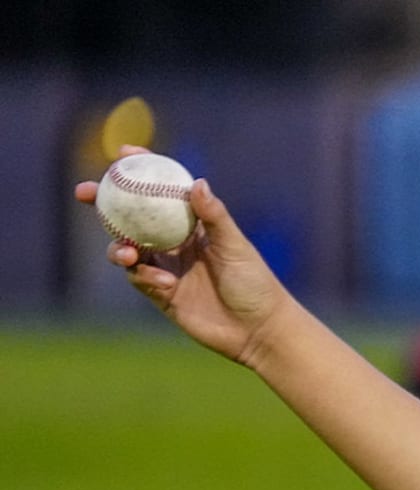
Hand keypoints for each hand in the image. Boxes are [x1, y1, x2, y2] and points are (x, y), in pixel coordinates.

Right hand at [74, 146, 295, 365]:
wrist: (257, 330)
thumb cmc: (255, 284)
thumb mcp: (235, 246)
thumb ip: (214, 217)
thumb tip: (197, 183)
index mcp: (193, 225)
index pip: (163, 192)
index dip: (142, 171)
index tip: (124, 154)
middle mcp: (175, 243)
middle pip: (131, 218)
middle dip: (104, 203)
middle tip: (86, 192)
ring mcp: (165, 267)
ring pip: (127, 248)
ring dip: (119, 246)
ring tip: (127, 252)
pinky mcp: (161, 294)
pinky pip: (139, 279)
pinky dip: (145, 276)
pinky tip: (166, 283)